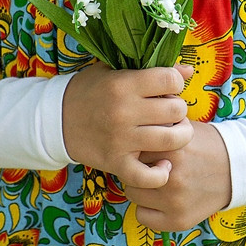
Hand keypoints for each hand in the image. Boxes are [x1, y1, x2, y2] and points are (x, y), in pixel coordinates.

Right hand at [62, 62, 192, 187]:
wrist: (56, 120)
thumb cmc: (90, 91)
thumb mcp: (115, 71)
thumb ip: (151, 69)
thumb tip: (189, 70)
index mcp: (123, 84)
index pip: (170, 79)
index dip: (176, 82)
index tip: (168, 87)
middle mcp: (124, 112)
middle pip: (176, 109)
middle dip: (178, 108)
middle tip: (170, 111)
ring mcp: (121, 140)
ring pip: (172, 139)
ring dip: (179, 136)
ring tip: (173, 132)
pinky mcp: (117, 164)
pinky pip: (149, 176)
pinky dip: (162, 173)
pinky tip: (163, 164)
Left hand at [124, 120, 231, 230]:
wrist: (235, 169)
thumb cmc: (205, 144)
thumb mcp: (184, 127)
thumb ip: (159, 126)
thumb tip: (131, 125)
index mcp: (172, 150)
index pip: (133, 147)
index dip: (136, 145)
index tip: (142, 145)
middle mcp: (172, 178)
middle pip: (130, 170)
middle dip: (136, 166)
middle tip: (147, 163)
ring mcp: (175, 202)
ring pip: (132, 193)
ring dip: (140, 186)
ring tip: (154, 179)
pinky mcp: (178, 221)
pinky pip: (142, 216)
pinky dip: (147, 208)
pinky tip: (159, 198)